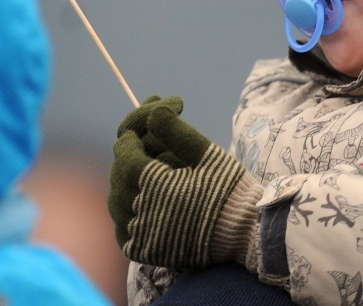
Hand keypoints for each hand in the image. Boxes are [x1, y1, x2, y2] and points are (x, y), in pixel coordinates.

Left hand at [108, 96, 260, 269]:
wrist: (246, 233)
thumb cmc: (228, 189)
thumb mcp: (206, 153)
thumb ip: (175, 130)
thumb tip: (153, 110)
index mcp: (154, 184)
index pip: (125, 152)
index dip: (133, 134)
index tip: (143, 127)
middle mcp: (140, 211)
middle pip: (120, 174)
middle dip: (132, 154)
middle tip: (146, 141)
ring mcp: (139, 235)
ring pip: (117, 200)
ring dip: (126, 181)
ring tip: (143, 166)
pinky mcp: (143, 251)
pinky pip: (122, 227)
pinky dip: (127, 210)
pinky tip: (140, 196)